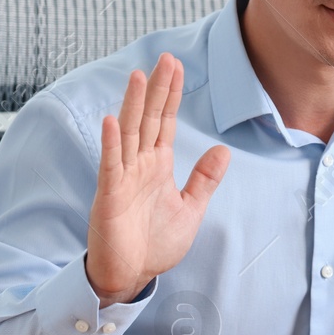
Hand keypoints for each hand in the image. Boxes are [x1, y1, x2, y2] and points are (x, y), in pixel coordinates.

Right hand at [84, 52, 230, 305]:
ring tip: (138, 76)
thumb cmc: (155, 244)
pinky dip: (111, 143)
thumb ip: (204, 179)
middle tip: (166, 58)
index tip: (177, 67)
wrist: (131, 275)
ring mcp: (123, 178)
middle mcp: (139, 165)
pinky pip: (111, 165)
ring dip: (133, 105)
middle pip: (149, 119)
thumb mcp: (190, 209)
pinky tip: (112, 120)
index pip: (166, 123)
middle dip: (157, 89)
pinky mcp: (109, 195)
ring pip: (129, 134)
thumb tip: (223, 149)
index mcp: (158, 166)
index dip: (171, 95)